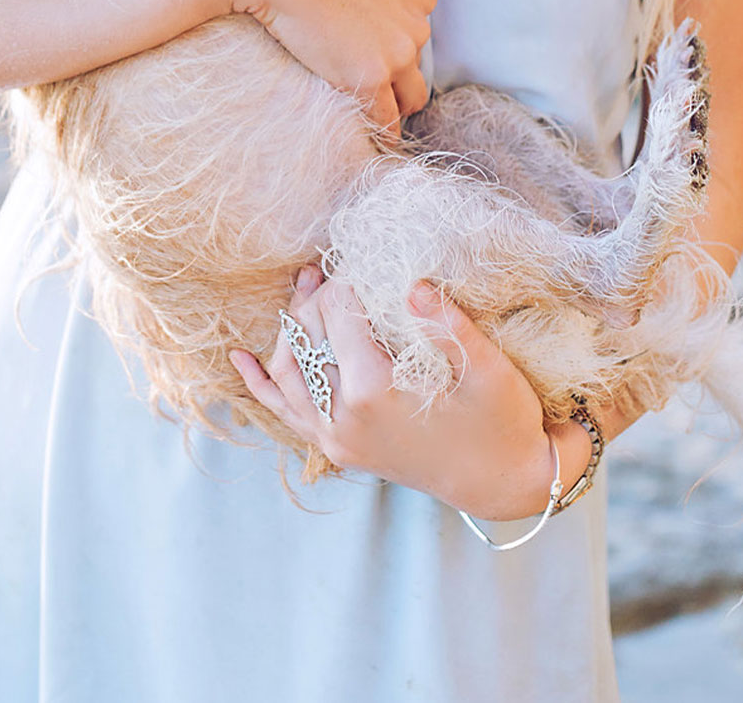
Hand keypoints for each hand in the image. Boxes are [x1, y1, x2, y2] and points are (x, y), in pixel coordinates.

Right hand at [225, 0, 436, 132]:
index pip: (416, 22)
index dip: (393, 34)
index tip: (371, 42)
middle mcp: (417, 22)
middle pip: (416, 61)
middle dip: (395, 69)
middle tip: (366, 79)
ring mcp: (397, 53)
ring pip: (410, 96)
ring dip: (392, 105)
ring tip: (371, 116)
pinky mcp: (369, 79)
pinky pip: (384, 120)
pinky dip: (377, 131)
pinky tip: (365, 139)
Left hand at [230, 266, 584, 520]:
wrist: (502, 482)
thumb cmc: (502, 421)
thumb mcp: (487, 370)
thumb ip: (447, 324)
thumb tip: (412, 283)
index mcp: (374, 391)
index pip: (340, 315)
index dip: (345, 280)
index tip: (360, 260)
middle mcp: (344, 418)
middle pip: (306, 339)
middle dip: (311, 298)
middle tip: (322, 267)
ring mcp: (337, 439)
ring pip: (288, 373)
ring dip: (289, 328)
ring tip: (303, 289)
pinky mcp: (339, 450)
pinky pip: (288, 414)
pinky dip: (262, 385)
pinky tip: (240, 360)